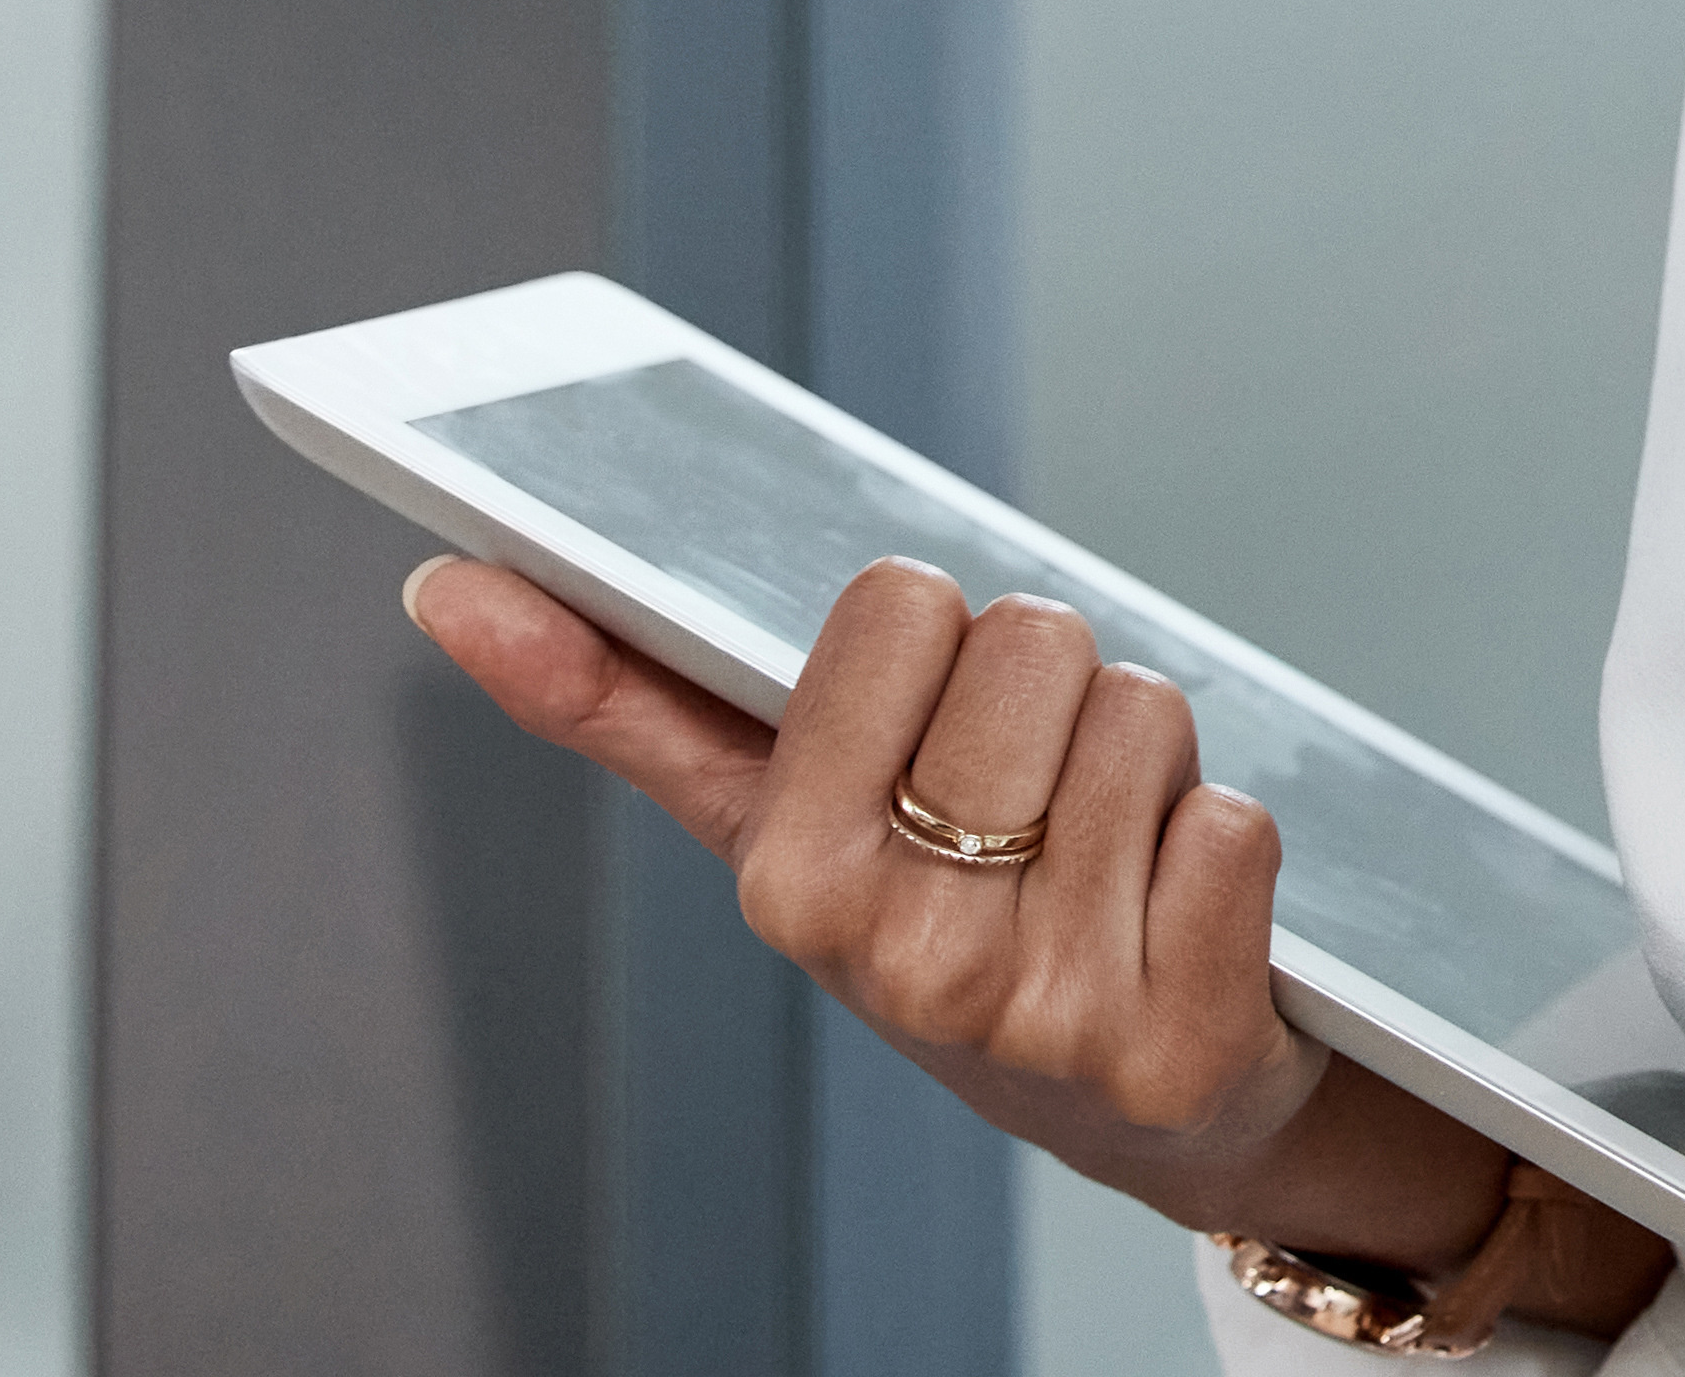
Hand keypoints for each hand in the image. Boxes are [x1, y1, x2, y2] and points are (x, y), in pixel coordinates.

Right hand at [402, 553, 1508, 1266]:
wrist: (1128, 1098)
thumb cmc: (940, 914)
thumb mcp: (783, 817)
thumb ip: (621, 697)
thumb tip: (447, 586)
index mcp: (788, 883)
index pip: (900, 602)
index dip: (943, 630)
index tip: (931, 707)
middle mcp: (903, 961)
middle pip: (1038, 642)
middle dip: (1058, 690)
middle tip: (1037, 794)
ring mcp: (1040, 1016)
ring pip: (1146, 715)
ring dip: (1154, 760)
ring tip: (1109, 853)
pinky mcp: (1176, 1052)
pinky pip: (1236, 826)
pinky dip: (1230, 844)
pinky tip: (1185, 915)